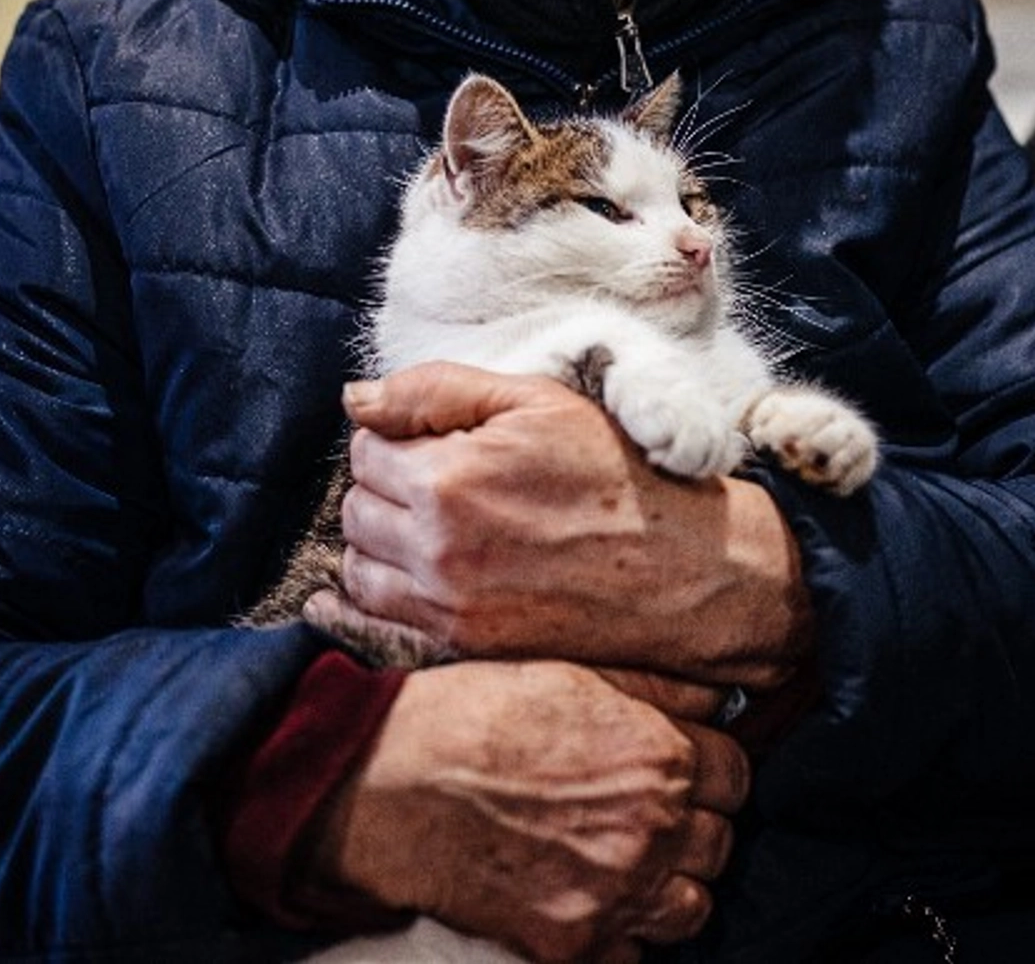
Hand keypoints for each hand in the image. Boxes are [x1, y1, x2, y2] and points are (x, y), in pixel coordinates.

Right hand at [311, 660, 748, 961]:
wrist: (394, 782)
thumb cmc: (478, 715)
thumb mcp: (576, 674)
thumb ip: (660, 690)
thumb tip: (718, 698)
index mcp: (661, 758)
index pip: (736, 778)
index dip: (710, 773)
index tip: (686, 773)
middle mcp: (652, 830)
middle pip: (719, 846)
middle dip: (693, 831)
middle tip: (650, 817)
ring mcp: (615, 893)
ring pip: (690, 909)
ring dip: (669, 888)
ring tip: (628, 864)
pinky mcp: (573, 943)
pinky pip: (632, 956)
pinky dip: (618, 935)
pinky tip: (588, 899)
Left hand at [331, 362, 812, 687]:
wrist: (679, 569)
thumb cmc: (614, 474)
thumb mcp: (536, 401)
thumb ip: (435, 390)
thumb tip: (355, 400)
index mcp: (447, 479)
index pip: (365, 449)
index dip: (398, 436)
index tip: (437, 441)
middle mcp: (435, 548)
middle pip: (355, 509)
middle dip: (385, 487)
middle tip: (439, 480)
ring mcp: (446, 604)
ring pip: (359, 566)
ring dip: (381, 540)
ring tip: (435, 525)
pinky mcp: (461, 643)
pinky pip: (381, 617)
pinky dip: (389, 590)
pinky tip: (429, 570)